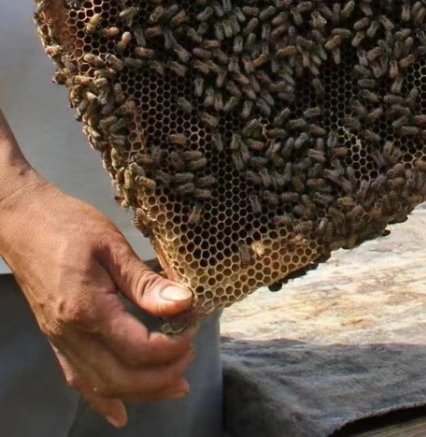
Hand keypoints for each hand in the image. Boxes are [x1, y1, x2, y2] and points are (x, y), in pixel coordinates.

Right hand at [0, 170, 196, 428]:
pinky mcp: (56, 338)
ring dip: (140, 392)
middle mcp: (70, 334)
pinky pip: (78, 379)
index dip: (171, 347)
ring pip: (101, 385)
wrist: (23, 222)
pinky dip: (101, 399)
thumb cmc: (69, 224)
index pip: (137, 347)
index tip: (194, 328)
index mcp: (87, 309)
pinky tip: (119, 412)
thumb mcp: (113, 244)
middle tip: (190, 356)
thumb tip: (183, 302)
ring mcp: (60, 340)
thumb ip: (145, 281)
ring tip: (175, 385)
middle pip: (120, 377)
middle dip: (161, 377)